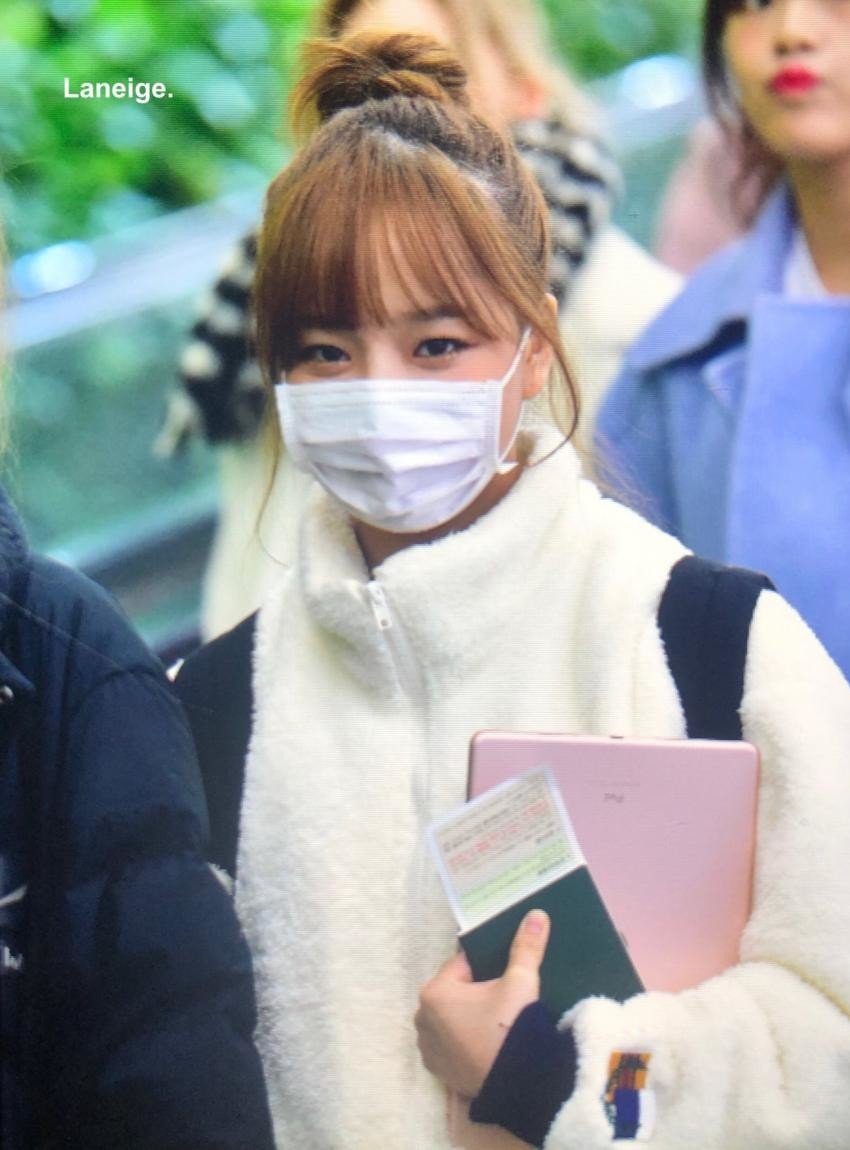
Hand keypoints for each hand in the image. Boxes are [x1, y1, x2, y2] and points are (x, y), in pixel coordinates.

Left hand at [415, 910, 549, 1097]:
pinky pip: (450, 1044)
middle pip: (455, 992)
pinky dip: (463, 1041)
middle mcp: (422, 1017)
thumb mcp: (521, 981)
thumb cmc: (512, 1026)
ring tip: (497, 1024)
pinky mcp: (438, 1070)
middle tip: (504, 1002)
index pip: (463, 966)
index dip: (487, 967)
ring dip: (468, 1017)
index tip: (505, 977)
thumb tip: (536, 913)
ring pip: (451, 1018)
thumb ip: (526, 946)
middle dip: (475, 992)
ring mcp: (428, 1047)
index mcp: (435, 991)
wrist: (519, 1085)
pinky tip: (486, 1043)